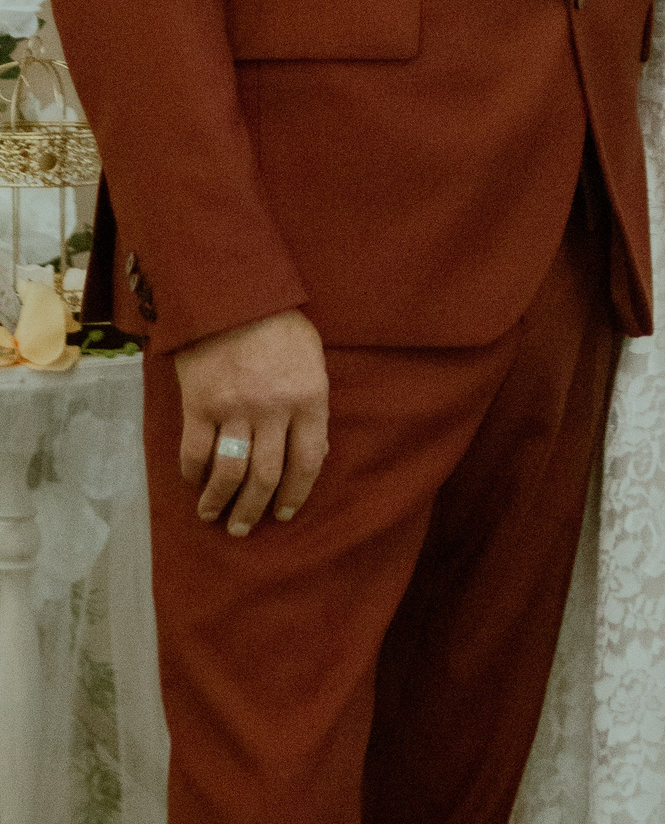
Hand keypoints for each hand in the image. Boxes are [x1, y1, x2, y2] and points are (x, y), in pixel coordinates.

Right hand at [175, 308, 329, 537]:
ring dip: (220, 502)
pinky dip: (193, 475)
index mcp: (309, 399)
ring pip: (229, 472)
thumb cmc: (280, 327)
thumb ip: (312, 405)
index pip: (309, 461)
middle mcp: (273, 410)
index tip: (284, 513)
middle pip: (267, 476)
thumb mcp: (312, 361)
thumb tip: (312, 453)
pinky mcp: (198, 406)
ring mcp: (234, 409)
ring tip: (213, 517)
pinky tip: (194, 484)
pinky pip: (195, 453)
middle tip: (244, 527)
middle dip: (254, 509)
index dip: (296, 493)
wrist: (233, 296)